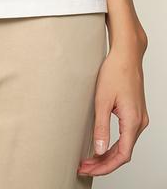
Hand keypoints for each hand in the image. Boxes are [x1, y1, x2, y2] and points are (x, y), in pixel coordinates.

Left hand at [77, 32, 148, 176]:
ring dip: (108, 155)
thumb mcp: (102, 100)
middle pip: (124, 154)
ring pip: (125, 145)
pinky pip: (126, 136)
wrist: (126, 55)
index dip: (105, 166)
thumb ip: (101, 127)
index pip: (122, 156)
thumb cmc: (115, 72)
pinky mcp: (135, 113)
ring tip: (89, 159)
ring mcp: (139, 118)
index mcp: (133, 121)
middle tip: (84, 166)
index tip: (88, 169)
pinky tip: (101, 145)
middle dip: (103, 163)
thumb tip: (100, 151)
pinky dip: (114, 144)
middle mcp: (140, 123)